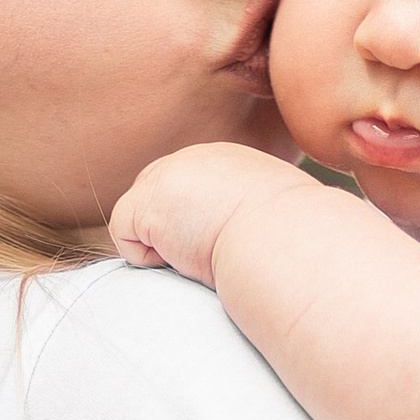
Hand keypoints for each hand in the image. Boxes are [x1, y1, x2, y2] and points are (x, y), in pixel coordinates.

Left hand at [108, 142, 302, 288]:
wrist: (285, 236)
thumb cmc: (293, 240)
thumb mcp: (277, 217)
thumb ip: (254, 216)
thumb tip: (260, 238)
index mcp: (228, 162)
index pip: (189, 193)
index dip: (194, 225)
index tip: (226, 245)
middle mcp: (193, 159)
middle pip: (156, 202)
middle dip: (173, 234)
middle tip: (214, 251)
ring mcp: (165, 176)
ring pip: (141, 222)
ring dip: (167, 249)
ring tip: (205, 251)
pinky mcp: (144, 202)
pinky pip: (126, 240)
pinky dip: (150, 260)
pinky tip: (186, 256)